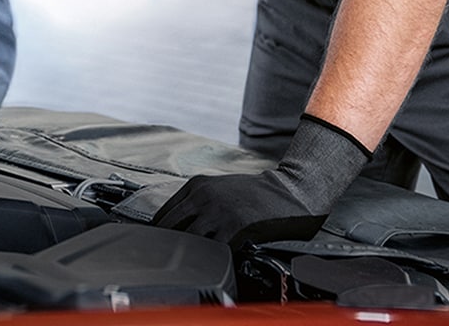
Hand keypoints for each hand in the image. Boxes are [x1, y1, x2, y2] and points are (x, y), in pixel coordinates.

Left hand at [153, 115, 371, 248]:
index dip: (158, 235)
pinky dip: (212, 258)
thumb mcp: (218, 189)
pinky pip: (213, 250)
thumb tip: (173, 229)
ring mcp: (218, 212)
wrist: (290, 189)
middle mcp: (203, 196)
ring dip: (189, 254)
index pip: (162, 215)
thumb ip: (196, 204)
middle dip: (169, 246)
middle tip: (172, 260)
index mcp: (196, 185)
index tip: (160, 247)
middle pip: (169, 229)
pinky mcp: (235, 227)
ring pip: (188, 241)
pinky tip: (216, 261)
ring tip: (194, 263)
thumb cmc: (254, 193)